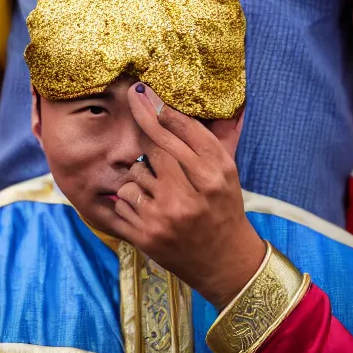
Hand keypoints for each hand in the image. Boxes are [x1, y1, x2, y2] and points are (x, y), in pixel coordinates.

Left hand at [113, 85, 265, 308]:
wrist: (224, 261)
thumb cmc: (224, 209)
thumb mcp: (228, 172)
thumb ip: (218, 137)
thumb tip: (229, 101)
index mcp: (215, 173)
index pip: (182, 130)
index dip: (158, 108)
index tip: (141, 91)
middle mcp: (191, 193)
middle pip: (154, 146)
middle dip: (146, 135)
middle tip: (140, 121)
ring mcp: (166, 216)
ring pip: (135, 173)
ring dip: (140, 175)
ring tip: (158, 187)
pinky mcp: (147, 235)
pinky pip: (123, 200)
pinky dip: (130, 200)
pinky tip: (147, 206)